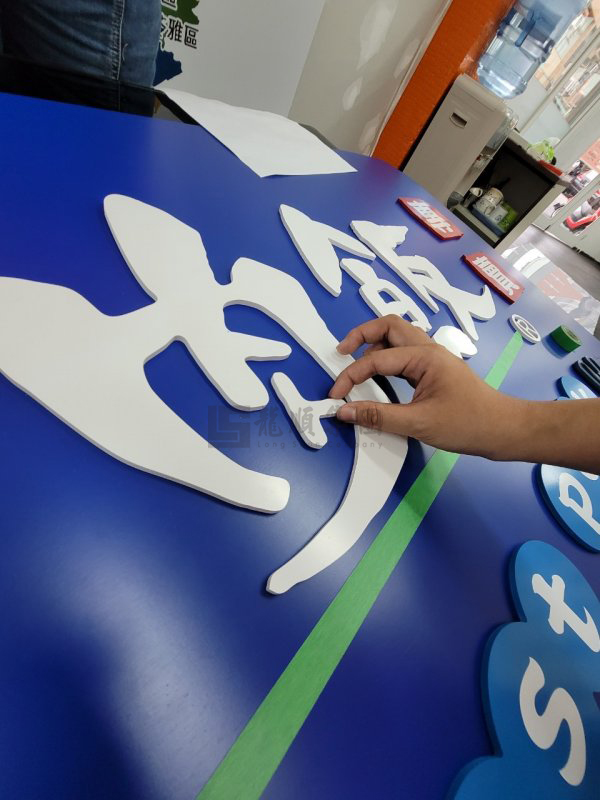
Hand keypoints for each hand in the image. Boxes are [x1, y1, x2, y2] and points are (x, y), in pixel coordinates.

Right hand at [330, 315, 524, 457]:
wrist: (504, 430)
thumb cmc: (467, 424)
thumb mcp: (419, 423)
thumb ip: (378, 416)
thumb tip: (344, 412)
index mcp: (424, 357)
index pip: (376, 359)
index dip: (351, 375)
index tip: (335, 396)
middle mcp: (429, 350)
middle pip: (389, 326)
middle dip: (362, 335)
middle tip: (341, 353)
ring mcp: (434, 358)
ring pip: (398, 338)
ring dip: (375, 345)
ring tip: (358, 365)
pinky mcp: (436, 370)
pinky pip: (406, 354)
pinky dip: (388, 358)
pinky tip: (381, 377)